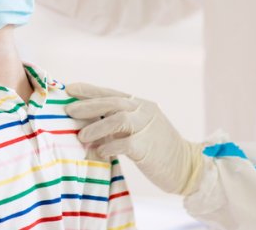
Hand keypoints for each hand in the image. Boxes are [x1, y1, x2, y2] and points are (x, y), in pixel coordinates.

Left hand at [65, 82, 205, 195]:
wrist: (187, 167)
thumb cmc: (158, 149)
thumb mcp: (138, 129)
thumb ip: (117, 124)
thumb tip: (86, 125)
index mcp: (140, 104)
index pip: (110, 93)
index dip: (89, 90)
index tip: (70, 89)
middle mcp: (143, 111)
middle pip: (111, 102)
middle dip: (87, 106)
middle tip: (69, 111)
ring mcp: (147, 127)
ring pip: (116, 119)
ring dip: (96, 128)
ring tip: (81, 136)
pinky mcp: (148, 146)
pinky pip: (123, 143)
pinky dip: (108, 146)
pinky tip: (100, 152)